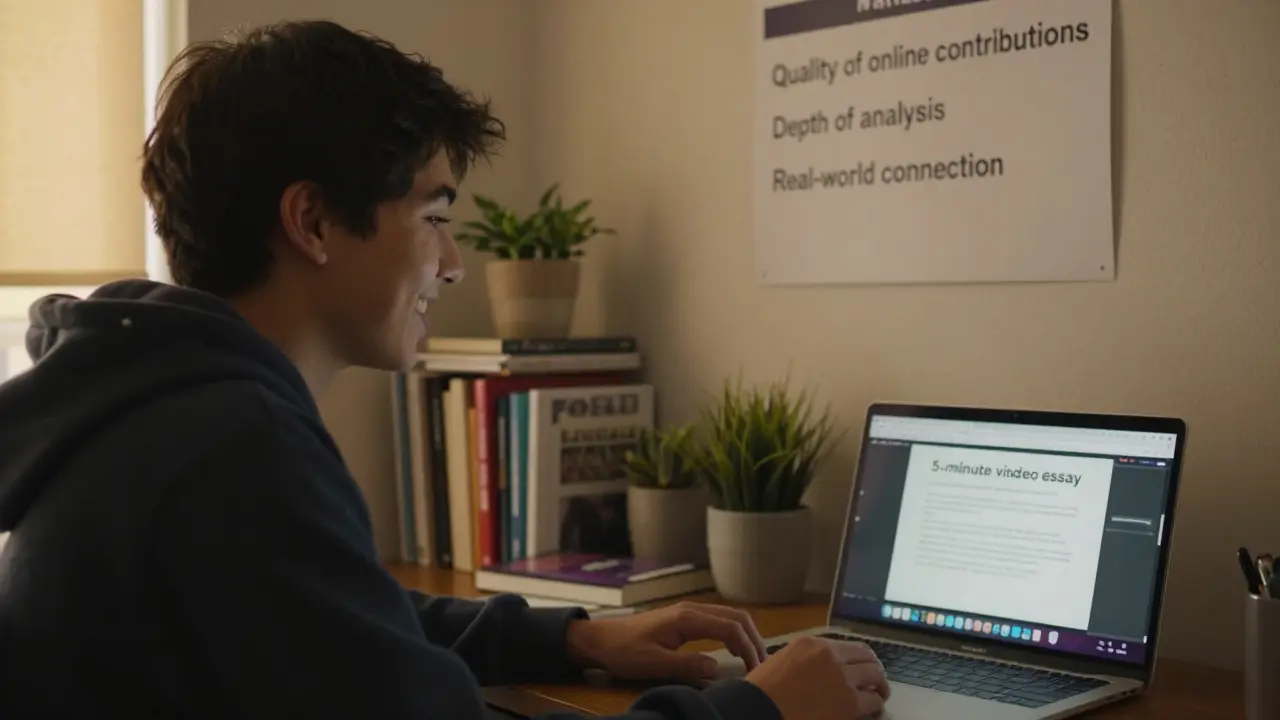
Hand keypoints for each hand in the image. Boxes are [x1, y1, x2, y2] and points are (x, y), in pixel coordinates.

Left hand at [564, 601, 767, 682]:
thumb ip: (686, 665)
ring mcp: (688, 612)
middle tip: (763, 665)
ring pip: (729, 616)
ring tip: (754, 659)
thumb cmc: (623, 652)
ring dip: (746, 634)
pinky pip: (718, 620)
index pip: (730, 628)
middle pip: (736, 617)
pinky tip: (734, 649)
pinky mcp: (684, 618)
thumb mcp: (653, 664)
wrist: (599, 639)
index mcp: (686, 619)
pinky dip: (733, 632)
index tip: (756, 671)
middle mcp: (691, 610)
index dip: (748, 649)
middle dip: (754, 639)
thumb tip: (717, 667)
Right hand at [745, 636, 889, 719]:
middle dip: (874, 670)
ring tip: (878, 696)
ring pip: (876, 677)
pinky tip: (872, 710)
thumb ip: (807, 659)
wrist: (758, 709)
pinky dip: (875, 706)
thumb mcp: (783, 660)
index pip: (850, 646)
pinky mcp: (849, 703)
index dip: (861, 658)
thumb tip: (824, 670)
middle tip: (875, 683)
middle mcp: (831, 656)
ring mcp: (842, 679)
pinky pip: (874, 702)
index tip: (862, 668)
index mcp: (813, 644)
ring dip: (879, 687)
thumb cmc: (762, 691)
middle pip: (868, 658)